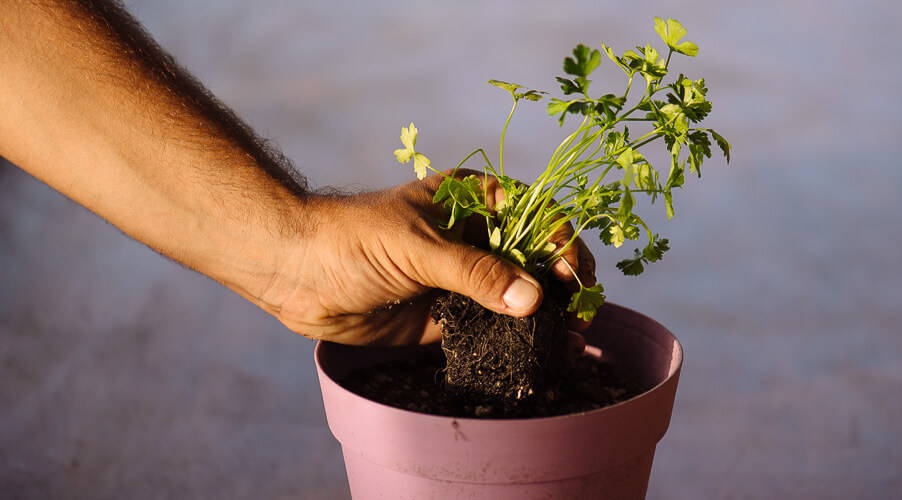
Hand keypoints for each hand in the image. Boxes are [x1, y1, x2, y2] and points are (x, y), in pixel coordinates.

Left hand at [257, 170, 595, 345]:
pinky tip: (545, 351)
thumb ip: (475, 273)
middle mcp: (476, 236)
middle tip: (581, 310)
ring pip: (520, 295)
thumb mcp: (418, 249)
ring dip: (549, 314)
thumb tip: (534, 298)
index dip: (560, 242)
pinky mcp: (449, 315)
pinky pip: (494, 326)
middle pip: (536, 257)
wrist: (295, 273)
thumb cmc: (351, 240)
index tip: (572, 274)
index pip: (535, 215)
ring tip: (574, 338)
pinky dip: (520, 339)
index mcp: (473, 199)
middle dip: (564, 282)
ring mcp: (464, 278)